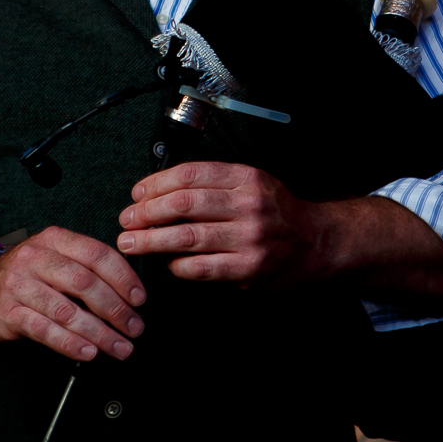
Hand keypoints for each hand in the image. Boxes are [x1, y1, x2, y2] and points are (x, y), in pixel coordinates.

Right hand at [0, 227, 146, 361]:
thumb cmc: (32, 272)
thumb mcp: (57, 255)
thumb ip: (89, 266)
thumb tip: (130, 293)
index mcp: (55, 240)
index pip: (97, 255)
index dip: (123, 278)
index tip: (140, 299)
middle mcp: (36, 259)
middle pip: (84, 284)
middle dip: (116, 309)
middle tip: (134, 328)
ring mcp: (19, 286)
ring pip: (66, 311)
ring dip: (99, 333)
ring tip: (119, 347)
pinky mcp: (8, 313)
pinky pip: (45, 331)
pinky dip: (70, 343)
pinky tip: (89, 352)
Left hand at [118, 160, 326, 286]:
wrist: (314, 241)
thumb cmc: (276, 212)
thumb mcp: (252, 183)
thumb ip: (214, 184)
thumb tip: (158, 191)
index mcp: (246, 178)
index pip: (190, 175)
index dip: (156, 184)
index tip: (138, 194)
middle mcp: (249, 204)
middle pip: (183, 203)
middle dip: (146, 213)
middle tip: (128, 220)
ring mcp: (249, 237)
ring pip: (186, 236)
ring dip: (151, 241)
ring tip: (132, 243)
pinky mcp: (247, 267)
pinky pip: (200, 267)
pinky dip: (177, 266)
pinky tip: (168, 263)